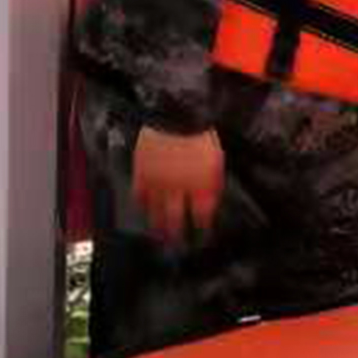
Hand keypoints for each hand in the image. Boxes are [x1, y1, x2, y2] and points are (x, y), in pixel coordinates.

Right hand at [132, 125, 224, 248]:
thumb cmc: (202, 133)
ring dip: (158, 225)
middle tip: (177, 244)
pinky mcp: (142, 173)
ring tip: (159, 235)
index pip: (202, 216)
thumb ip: (212, 181)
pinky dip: (143, 204)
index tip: (202, 235)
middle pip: (176, 220)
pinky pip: (140, 195)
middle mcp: (179, 190)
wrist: (175, 114)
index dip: (201, 228)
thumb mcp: (217, 159)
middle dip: (177, 234)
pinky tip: (145, 209)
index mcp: (202, 185)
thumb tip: (210, 198)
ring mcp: (158, 183)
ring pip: (156, 212)